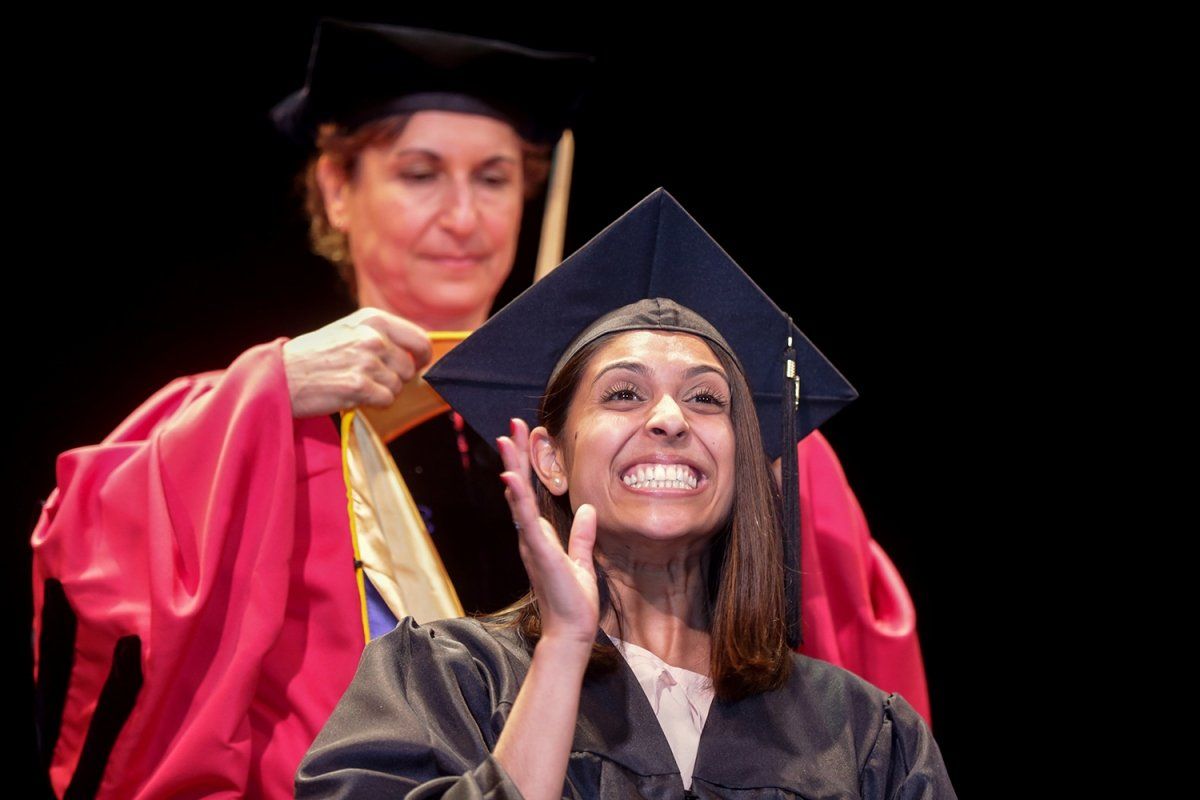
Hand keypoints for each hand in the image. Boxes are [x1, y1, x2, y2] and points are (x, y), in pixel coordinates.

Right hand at [282, 308, 432, 418]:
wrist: (281, 374)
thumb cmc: (315, 355)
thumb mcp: (350, 330)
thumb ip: (383, 336)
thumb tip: (420, 353)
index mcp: (373, 319)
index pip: (420, 339)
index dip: (422, 357)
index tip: (418, 366)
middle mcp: (373, 336)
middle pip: (409, 368)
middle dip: (395, 378)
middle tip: (370, 379)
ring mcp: (366, 360)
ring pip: (397, 386)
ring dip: (381, 391)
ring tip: (355, 384)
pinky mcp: (359, 385)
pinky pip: (386, 400)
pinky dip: (373, 403)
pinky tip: (353, 395)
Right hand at [497, 419, 598, 644]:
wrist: (571, 631)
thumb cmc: (574, 601)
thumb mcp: (582, 560)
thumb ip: (583, 536)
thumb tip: (588, 511)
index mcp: (540, 536)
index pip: (530, 492)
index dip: (527, 465)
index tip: (526, 437)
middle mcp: (530, 536)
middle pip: (519, 488)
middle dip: (516, 456)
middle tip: (511, 426)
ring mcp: (531, 543)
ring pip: (517, 497)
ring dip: (512, 467)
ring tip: (506, 439)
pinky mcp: (538, 552)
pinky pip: (525, 520)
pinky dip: (517, 498)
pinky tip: (510, 477)